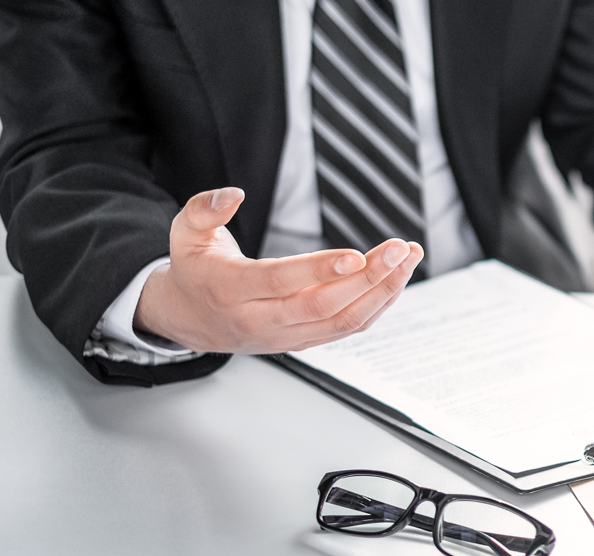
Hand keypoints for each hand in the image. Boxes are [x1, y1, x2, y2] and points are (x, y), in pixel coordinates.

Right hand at [134, 187, 423, 353]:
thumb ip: (205, 209)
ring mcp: (284, 336)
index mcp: (229, 290)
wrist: (190, 320)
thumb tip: (234, 194)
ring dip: (382, 292)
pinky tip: (396, 279)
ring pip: (341, 322)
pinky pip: (346, 328)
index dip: (319, 270)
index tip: (357, 255)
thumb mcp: (185, 232)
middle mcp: (259, 320)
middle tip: (399, 249)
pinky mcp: (303, 341)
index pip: (279, 282)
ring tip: (408, 259)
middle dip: (367, 278)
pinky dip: (377, 305)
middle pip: (321, 306)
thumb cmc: (196, 270)